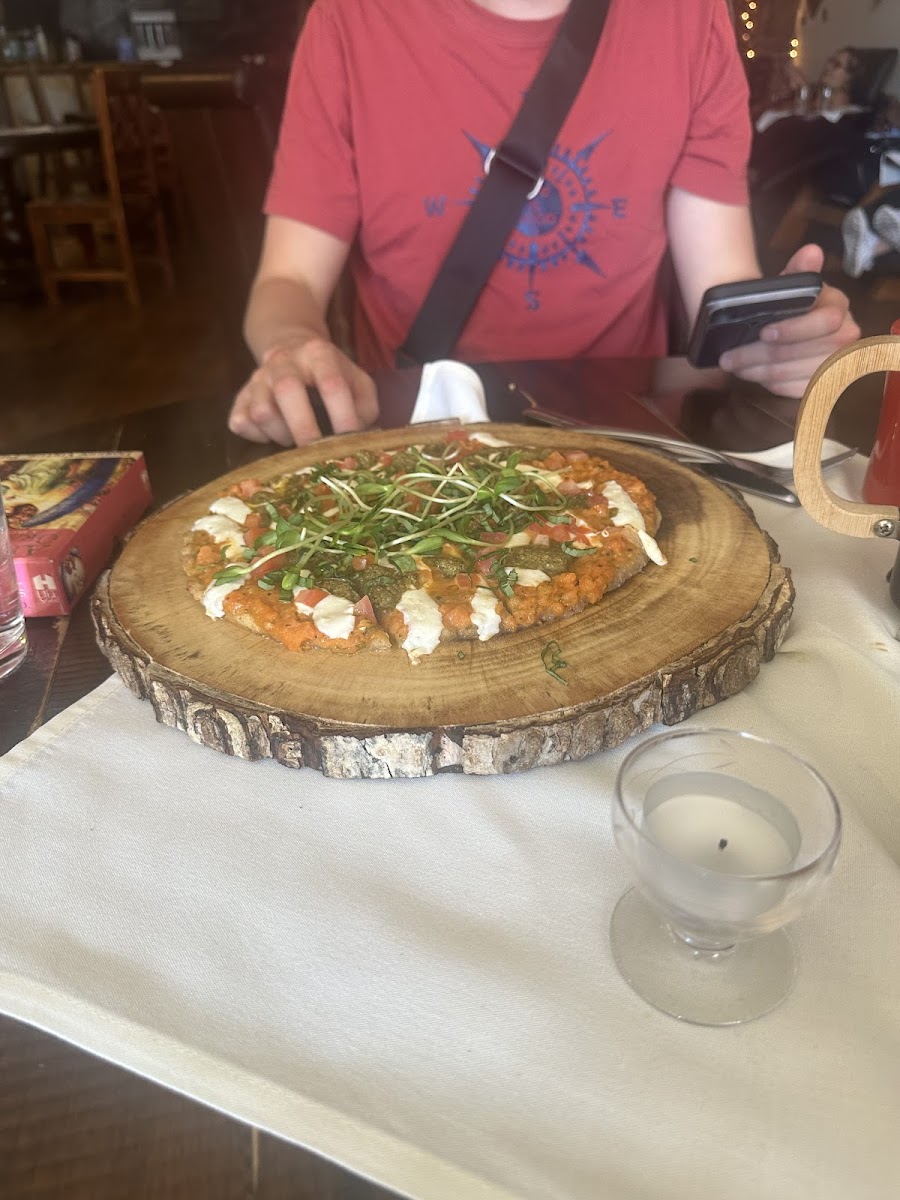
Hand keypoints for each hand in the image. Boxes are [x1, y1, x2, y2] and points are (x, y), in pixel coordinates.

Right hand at [228, 335, 378, 445]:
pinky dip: (258, 437)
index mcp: (318, 353)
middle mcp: (283, 360)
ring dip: (281, 434)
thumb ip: (365, 407)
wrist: (289, 348)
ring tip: (295, 437)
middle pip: (287, 391)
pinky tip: (274, 434)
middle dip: (305, 429)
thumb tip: (358, 439)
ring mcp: (257, 378)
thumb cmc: (331, 374)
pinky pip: (241, 423)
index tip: (349, 443)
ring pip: (261, 411)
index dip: (343, 417)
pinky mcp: (239, 397)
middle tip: (317, 455)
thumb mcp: (357, 382)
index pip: (332, 384)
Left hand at [719, 244, 859, 398]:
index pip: (826, 322)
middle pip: (804, 353)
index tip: (764, 332)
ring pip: (794, 373)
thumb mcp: (789, 285)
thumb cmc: (788, 306)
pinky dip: (767, 383)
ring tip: (732, 365)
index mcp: (839, 307)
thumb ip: (797, 271)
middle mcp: (845, 337)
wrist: (787, 328)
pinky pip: (793, 389)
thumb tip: (811, 252)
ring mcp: (835, 364)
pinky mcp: (821, 385)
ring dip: (758, 371)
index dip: (795, 329)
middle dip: (761, 355)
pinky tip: (750, 374)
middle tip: (729, 357)